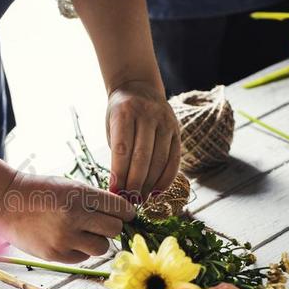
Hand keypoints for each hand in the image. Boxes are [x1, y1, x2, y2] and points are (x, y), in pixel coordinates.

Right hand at [0, 172, 134, 262]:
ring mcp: (64, 238)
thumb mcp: (70, 186)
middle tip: (100, 222)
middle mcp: (74, 217)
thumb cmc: (41, 192)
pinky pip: (83, 257)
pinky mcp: (55, 255)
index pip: (120, 208)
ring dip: (98, 240)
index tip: (124, 213)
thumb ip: (96, 200)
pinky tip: (67, 238)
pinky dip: (81, 250)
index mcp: (79, 194)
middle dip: (111, 225)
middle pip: (115, 229)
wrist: (6, 203)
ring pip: (102, 247)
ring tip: (83, 231)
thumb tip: (125, 214)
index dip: (125, 212)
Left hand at [106, 80, 180, 202]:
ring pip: (159, 160)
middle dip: (134, 183)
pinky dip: (166, 179)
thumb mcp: (112, 125)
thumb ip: (117, 151)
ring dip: (149, 185)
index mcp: (125, 113)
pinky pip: (174, 159)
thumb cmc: (120, 113)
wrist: (139, 87)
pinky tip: (156, 192)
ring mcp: (165, 122)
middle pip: (142, 157)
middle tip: (128, 201)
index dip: (119, 174)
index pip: (122, 149)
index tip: (114, 193)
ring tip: (140, 199)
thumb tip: (119, 187)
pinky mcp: (177, 130)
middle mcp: (147, 115)